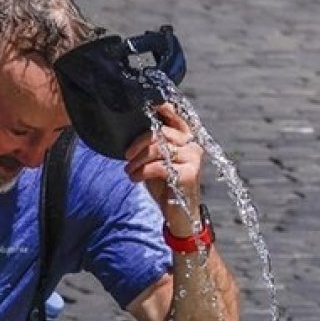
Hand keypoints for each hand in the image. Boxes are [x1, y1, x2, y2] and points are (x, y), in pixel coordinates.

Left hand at [123, 103, 204, 235]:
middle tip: (126, 155)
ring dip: (137, 160)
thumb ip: (152, 145)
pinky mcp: (189, 174)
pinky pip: (159, 166)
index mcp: (187, 139)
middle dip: (139, 142)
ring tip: (128, 169)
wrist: (179, 214)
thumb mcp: (157, 161)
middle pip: (161, 133)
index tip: (147, 106)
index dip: (163, 109)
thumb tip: (132, 127)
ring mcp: (193, 159)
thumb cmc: (166, 185)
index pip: (176, 117)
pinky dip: (141, 172)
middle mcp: (193, 145)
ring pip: (158, 149)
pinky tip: (133, 178)